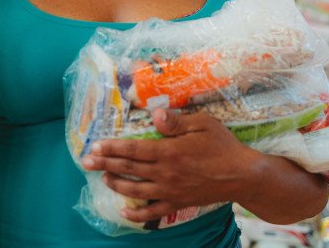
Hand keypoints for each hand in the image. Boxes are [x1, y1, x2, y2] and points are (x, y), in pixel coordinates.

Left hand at [81, 108, 262, 223]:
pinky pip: (153, 212)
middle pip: (128, 169)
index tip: (94, 146)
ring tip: (102, 178)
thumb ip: (175, 121)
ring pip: (135, 189)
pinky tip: (124, 211)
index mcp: (169, 151)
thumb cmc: (223, 145)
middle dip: (104, 164)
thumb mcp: (202, 124)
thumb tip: (154, 113)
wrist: (243, 175)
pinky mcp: (178, 202)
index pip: (133, 149)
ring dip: (116, 184)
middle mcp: (165, 173)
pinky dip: (137, 214)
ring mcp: (170, 190)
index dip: (111, 148)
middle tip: (85, 162)